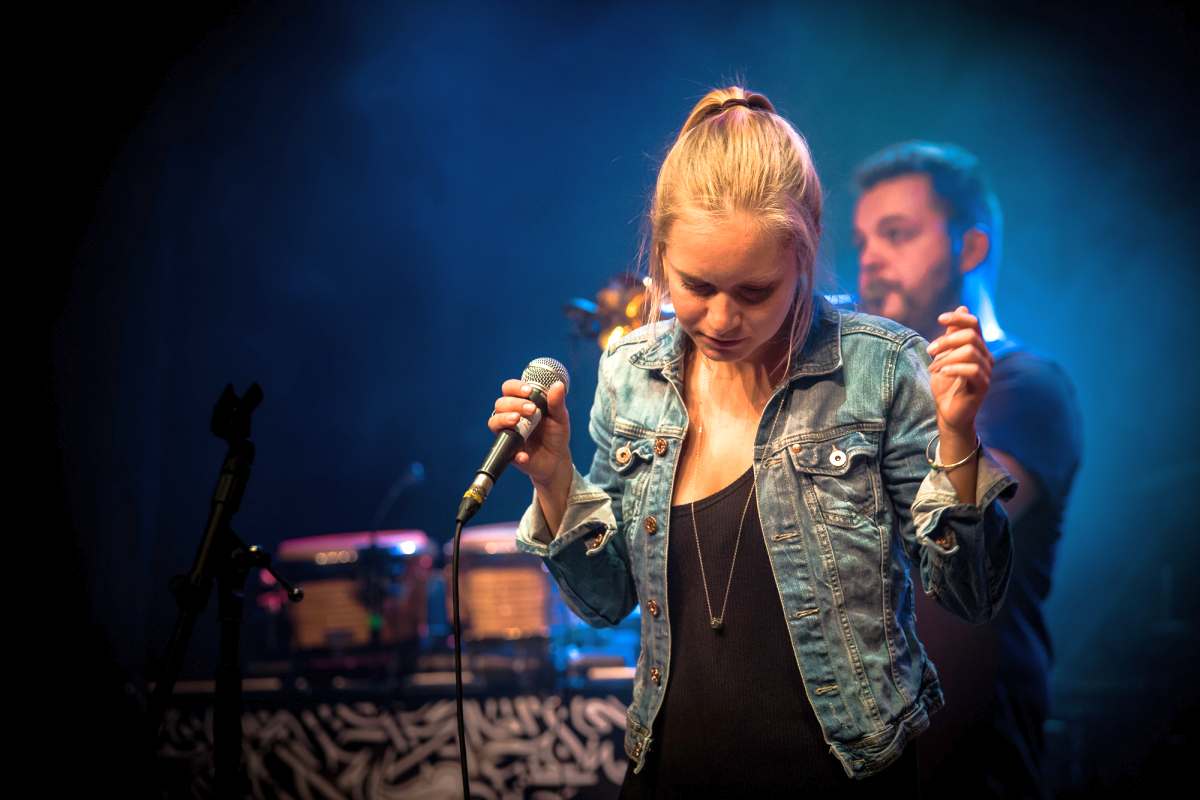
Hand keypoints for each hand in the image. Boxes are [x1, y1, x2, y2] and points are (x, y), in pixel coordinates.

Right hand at [487, 378, 571, 489]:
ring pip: (494, 422)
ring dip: (504, 419)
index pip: (510, 389)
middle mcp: (511, 416)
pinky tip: (524, 455)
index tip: (529, 392)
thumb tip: (558, 385)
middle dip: (514, 404)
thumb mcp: (560, 417)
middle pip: (500, 403)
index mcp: (522, 403)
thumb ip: (557, 403)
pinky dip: (515, 453)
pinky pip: (503, 450)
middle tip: (532, 409)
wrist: (557, 459)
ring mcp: (508, 433)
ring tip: (517, 420)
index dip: (515, 387)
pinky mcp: (508, 451)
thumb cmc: (555, 434)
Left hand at [926, 305, 992, 436]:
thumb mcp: (944, 356)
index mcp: (977, 347)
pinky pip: (972, 370)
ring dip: (947, 357)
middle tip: (929, 350)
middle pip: (971, 336)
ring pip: (971, 352)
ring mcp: (986, 372)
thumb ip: (952, 335)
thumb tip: (963, 307)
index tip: (939, 319)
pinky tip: (942, 372)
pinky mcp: (982, 386)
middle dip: (947, 340)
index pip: (974, 324)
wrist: (949, 413)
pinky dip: (954, 368)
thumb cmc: (946, 385)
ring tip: (934, 367)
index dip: (958, 318)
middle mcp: (985, 357)